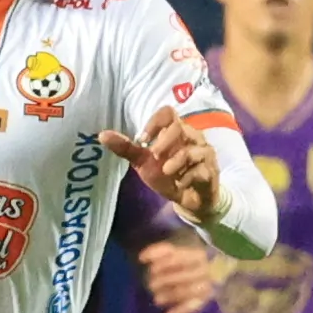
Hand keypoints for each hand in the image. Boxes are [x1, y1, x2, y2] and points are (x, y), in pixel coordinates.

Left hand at [102, 107, 221, 226]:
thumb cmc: (167, 176)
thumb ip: (126, 148)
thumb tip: (101, 135)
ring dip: (175, 162)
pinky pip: (200, 170)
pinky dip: (186, 179)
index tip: (142, 139)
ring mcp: (204, 153)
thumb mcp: (143, 163)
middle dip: (164, 142)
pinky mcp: (211, 171)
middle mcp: (192, 137)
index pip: (168, 112)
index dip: (155, 122)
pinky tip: (180, 184)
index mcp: (175, 131)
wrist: (189, 200)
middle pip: (180, 127)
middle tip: (154, 155)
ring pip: (191, 151)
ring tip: (166, 172)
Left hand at [137, 236, 217, 312]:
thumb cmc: (184, 260)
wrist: (207, 271)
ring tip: (156, 300)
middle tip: (151, 285)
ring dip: (170, 295)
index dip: (164, 264)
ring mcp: (206, 286)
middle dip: (166, 280)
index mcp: (198, 254)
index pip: (180, 257)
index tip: (152, 269)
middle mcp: (205, 269)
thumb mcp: (174, 251)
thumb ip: (158, 251)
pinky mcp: (204, 301)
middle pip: (185, 275)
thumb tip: (142, 258)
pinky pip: (192, 307)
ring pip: (188, 291)